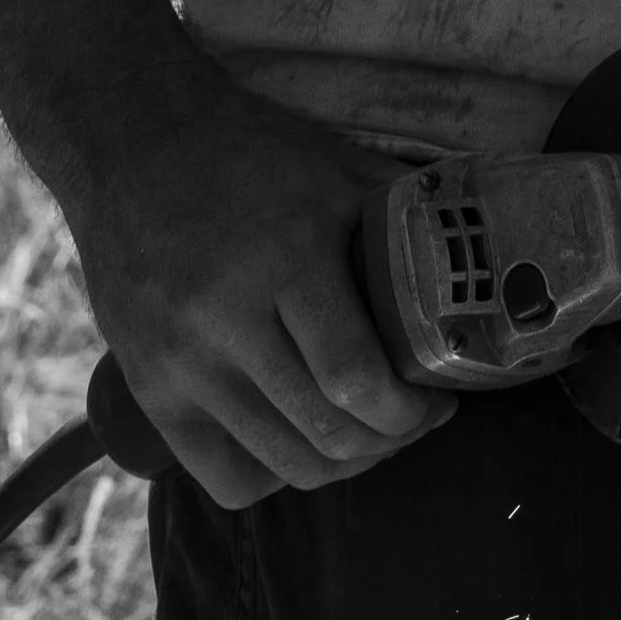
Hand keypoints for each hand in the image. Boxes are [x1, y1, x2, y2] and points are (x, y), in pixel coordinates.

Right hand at [68, 61, 454, 507]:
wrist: (130, 140)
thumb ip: (409, 219)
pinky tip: (299, 437)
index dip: (412, 412)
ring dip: (344, 461)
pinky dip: (277, 476)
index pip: (355, 380)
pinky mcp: (148, 390)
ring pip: (283, 467)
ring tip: (366, 427)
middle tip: (415, 415)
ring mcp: (178, 364)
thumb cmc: (250, 152)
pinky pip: (227, 479)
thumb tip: (490, 262)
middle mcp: (222, 320)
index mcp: (284, 257)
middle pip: (326, 436)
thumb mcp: (339, 168)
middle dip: (391, 440)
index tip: (440, 399)